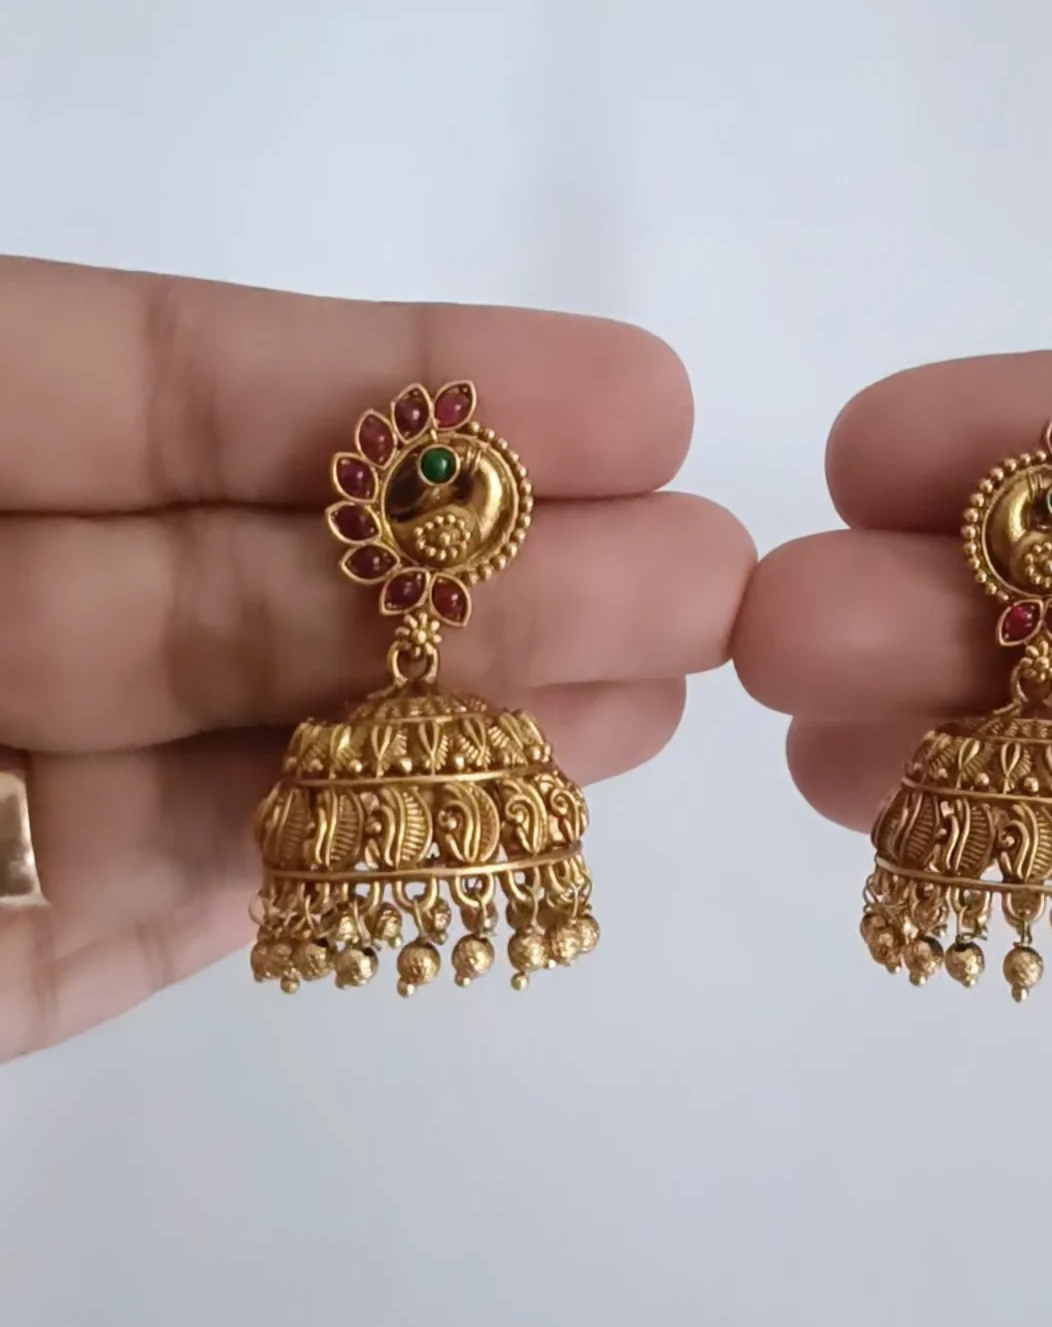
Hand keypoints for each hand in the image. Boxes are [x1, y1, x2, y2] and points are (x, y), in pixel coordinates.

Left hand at [0, 257, 753, 1058]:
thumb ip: (34, 423)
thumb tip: (343, 473)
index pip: (159, 387)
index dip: (394, 382)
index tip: (624, 400)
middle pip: (255, 562)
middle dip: (491, 558)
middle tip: (706, 565)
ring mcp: (8, 778)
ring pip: (271, 721)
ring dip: (484, 691)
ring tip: (682, 663)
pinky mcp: (28, 945)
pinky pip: (214, 877)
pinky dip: (384, 836)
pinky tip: (548, 782)